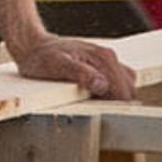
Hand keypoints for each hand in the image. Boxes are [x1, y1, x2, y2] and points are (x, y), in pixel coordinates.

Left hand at [13, 34, 135, 99]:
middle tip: (93, 108)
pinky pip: (116, 84)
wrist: (33, 46)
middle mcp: (109, 58)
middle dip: (116, 103)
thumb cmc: (42, 57)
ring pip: (125, 87)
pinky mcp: (102, 66)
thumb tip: (103, 85)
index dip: (115, 106)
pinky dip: (110, 93)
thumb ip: (81, 74)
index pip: (124, 91)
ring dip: (114, 98)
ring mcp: (107, 61)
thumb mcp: (57, 65)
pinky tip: (92, 96)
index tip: (101, 115)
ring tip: (91, 102)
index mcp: (103, 58)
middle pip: (128, 90)